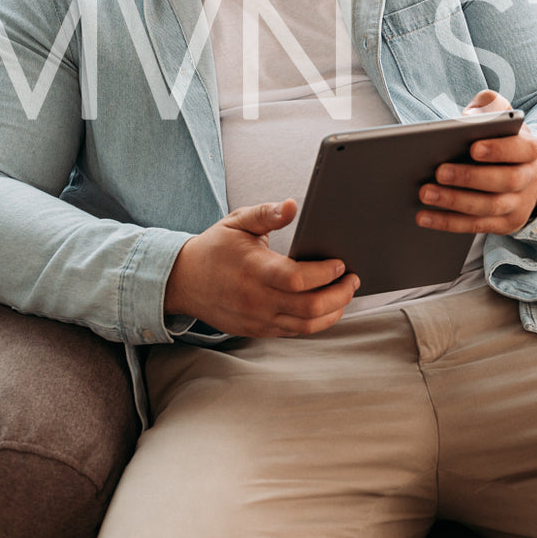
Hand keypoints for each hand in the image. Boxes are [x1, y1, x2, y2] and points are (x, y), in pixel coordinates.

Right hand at [164, 199, 359, 337]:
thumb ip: (267, 213)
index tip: (341, 263)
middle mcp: (256, 299)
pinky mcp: (258, 330)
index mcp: (254, 270)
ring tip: (345, 294)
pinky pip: (295, 332)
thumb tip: (293, 205)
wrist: (183, 281)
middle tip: (353, 279)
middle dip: (339, 294)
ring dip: (333, 311)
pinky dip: (316, 321)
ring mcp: (258, 319)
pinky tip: (327, 306)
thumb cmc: (215, 248)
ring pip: (306, 326)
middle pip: (309, 307)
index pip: (297, 279)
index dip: (325, 273)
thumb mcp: (238, 221)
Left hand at [416, 90, 536, 235]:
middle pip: (505, 181)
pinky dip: (447, 222)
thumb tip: (470, 117)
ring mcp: (517, 204)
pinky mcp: (503, 224)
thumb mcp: (500, 117)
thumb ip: (488, 106)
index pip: (521, 149)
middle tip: (439, 172)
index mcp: (528, 149)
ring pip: (488, 207)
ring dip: (454, 201)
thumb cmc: (500, 140)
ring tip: (425, 193)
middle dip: (470, 177)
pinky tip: (423, 216)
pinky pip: (475, 226)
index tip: (473, 148)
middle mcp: (527, 178)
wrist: (520, 175)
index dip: (499, 150)